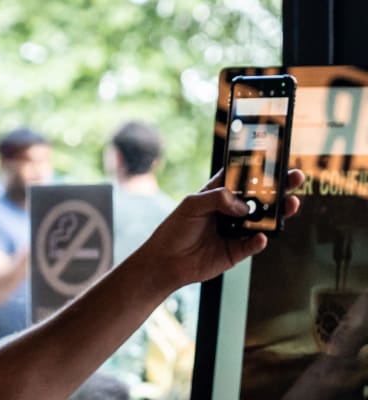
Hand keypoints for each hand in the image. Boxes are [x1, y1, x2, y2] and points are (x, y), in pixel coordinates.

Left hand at [145, 169, 303, 287]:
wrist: (166, 261)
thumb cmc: (175, 228)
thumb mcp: (192, 204)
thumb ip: (217, 199)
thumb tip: (243, 206)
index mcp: (219, 195)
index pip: (243, 178)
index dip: (259, 169)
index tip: (276, 159)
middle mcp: (230, 212)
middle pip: (259, 198)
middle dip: (278, 188)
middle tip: (295, 178)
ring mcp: (235, 231)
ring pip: (262, 221)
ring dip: (278, 213)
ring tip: (290, 204)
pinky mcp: (235, 252)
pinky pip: (252, 245)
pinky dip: (259, 241)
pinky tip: (261, 237)